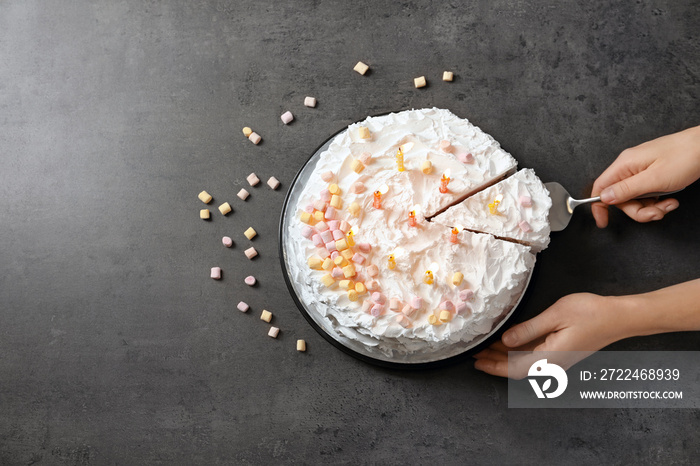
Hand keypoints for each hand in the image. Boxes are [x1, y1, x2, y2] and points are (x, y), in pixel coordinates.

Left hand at [473, 293, 628, 378]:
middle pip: (518, 368)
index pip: (515, 369)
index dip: (494, 367)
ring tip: (487, 347)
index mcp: (551, 358)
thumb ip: (529, 329)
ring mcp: (559, 359)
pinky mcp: (563, 352)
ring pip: (526, 362)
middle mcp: (554, 363)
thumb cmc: (591, 313)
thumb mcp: (555, 316)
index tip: (476, 362)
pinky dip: (519, 351)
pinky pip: (535, 356)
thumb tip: (506, 340)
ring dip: (506, 356)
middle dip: (495, 362)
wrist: (620, 317)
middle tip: (475, 354)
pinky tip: (509, 342)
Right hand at [591, 125, 699, 227]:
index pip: (601, 187)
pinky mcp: (651, 172)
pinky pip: (645, 193)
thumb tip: (604, 197)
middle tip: (655, 213)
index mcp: (625, 165)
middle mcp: (629, 166)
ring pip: (635, 198)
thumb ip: (627, 190)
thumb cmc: (685, 157)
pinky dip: (657, 201)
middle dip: (638, 210)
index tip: (603, 221)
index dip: (599, 206)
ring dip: (651, 207)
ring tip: (668, 204)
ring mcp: (640, 169)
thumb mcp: (654, 179)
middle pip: (620, 198)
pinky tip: (670, 199)